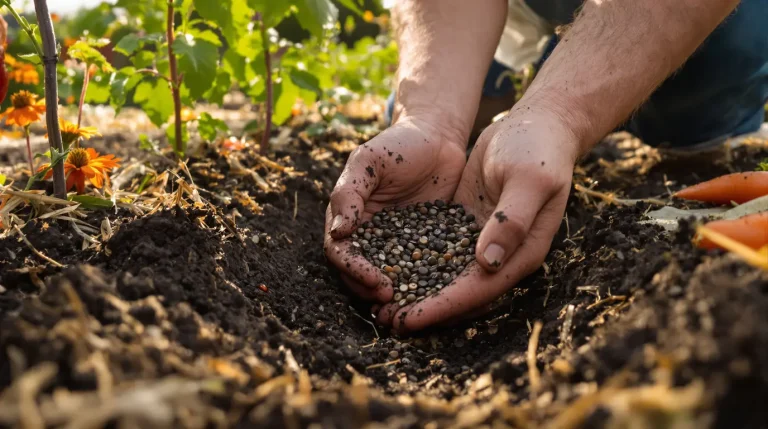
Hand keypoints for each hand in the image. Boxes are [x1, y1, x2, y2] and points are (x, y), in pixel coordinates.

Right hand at [324, 116, 467, 303]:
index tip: (373, 279)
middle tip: (390, 297)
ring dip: (392, 293)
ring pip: (386, 276)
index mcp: (348, 217)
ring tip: (407, 303)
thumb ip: (350, 193)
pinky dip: (421, 284)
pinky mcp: (424, 245)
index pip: (340, 252)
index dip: (352, 269)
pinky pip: (419, 269)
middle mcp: (369, 235)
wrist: (439, 138)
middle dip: (369, 288)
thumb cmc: (398, 144)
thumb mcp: (369, 160)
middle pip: (358, 272)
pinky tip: (432, 294)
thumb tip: (337, 232)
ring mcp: (396, 243)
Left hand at [376, 108, 580, 330]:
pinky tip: (389, 269)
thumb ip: (512, 221)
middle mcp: (503, 255)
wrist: (539, 124)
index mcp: (522, 252)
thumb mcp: (528, 180)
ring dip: (417, 292)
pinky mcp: (467, 224)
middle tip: (386, 321)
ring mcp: (484, 240)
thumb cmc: (539, 150)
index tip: (410, 318)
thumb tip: (487, 262)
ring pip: (447, 277)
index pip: (478, 290)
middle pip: (460, 293)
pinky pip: (440, 252)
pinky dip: (417, 264)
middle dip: (424, 308)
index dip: (443, 306)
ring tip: (380, 306)